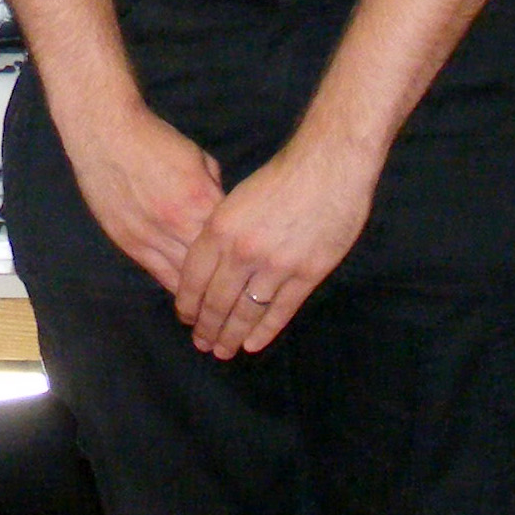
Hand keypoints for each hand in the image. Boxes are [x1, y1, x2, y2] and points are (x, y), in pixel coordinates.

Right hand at [59, 99, 224, 294]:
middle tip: (241, 298)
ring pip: (184, 278)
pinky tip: (188, 297)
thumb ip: (214, 189)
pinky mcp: (128, 242)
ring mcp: (150, 235)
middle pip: (209, 267)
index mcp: (200, 199)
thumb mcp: (199, 158)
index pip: (229, 241)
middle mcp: (177, 223)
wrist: (106, 133)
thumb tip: (224, 211)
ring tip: (216, 308)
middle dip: (225, 283)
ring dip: (201, 294)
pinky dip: (176, 286)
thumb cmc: (155, 140)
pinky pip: (158, 273)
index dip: (242, 258)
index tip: (253, 269)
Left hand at [175, 137, 376, 357]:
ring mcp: (276, 265)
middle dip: (206, 326)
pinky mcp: (307, 273)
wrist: (329, 165)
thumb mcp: (238, 197)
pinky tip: (253, 343)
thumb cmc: (283, 175)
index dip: (188, 302)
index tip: (185, 317)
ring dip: (231, 335)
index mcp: (221, 227)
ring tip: (223, 350)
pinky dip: (264, 330)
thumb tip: (210, 262)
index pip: (194, 277)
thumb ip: (223, 230)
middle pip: (217, 300)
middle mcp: (243, 251)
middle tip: (201, 343)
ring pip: (246, 311)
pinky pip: (280, 310)